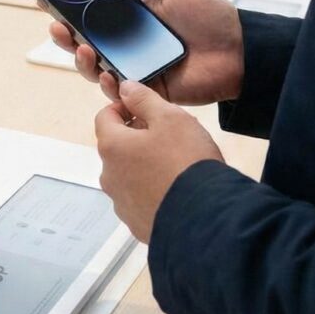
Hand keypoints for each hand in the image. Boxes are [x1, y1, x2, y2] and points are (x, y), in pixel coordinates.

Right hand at [49, 0, 243, 105]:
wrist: (241, 51)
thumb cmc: (210, 16)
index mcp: (129, 19)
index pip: (89, 14)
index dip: (66, 8)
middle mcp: (126, 44)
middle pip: (83, 42)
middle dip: (64, 35)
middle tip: (56, 25)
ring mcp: (135, 68)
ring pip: (94, 68)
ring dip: (80, 59)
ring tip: (81, 48)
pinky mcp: (147, 91)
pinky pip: (119, 91)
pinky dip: (109, 85)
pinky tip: (109, 73)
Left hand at [96, 80, 223, 242]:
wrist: (209, 220)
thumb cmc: (188, 164)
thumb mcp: (170, 117)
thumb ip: (144, 99)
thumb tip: (125, 88)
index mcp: (111, 146)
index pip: (105, 116)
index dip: (125, 108)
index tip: (146, 110)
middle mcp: (109, 176)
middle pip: (117, 147)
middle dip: (137, 139)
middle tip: (168, 138)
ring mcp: (122, 204)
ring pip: (129, 175)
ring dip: (144, 167)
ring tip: (176, 167)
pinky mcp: (138, 225)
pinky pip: (141, 202)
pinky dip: (153, 193)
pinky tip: (177, 192)